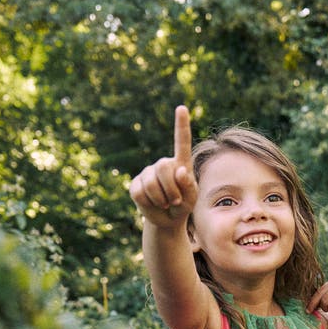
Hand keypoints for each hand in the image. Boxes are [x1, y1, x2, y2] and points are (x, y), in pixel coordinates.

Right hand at [129, 105, 197, 226]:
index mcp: (180, 163)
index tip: (181, 108)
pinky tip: (154, 204)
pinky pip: (140, 193)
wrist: (166, 220)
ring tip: (166, 204)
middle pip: (163, 167)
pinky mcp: (135, 184)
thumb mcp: (191, 199)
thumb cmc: (183, 207)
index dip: (181, 125)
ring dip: (161, 199)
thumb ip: (189, 186)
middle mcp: (163, 164)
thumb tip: (180, 170)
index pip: (181, 142)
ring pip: (151, 183)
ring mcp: (147, 173)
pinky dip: (149, 203)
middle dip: (171, 188)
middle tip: (175, 201)